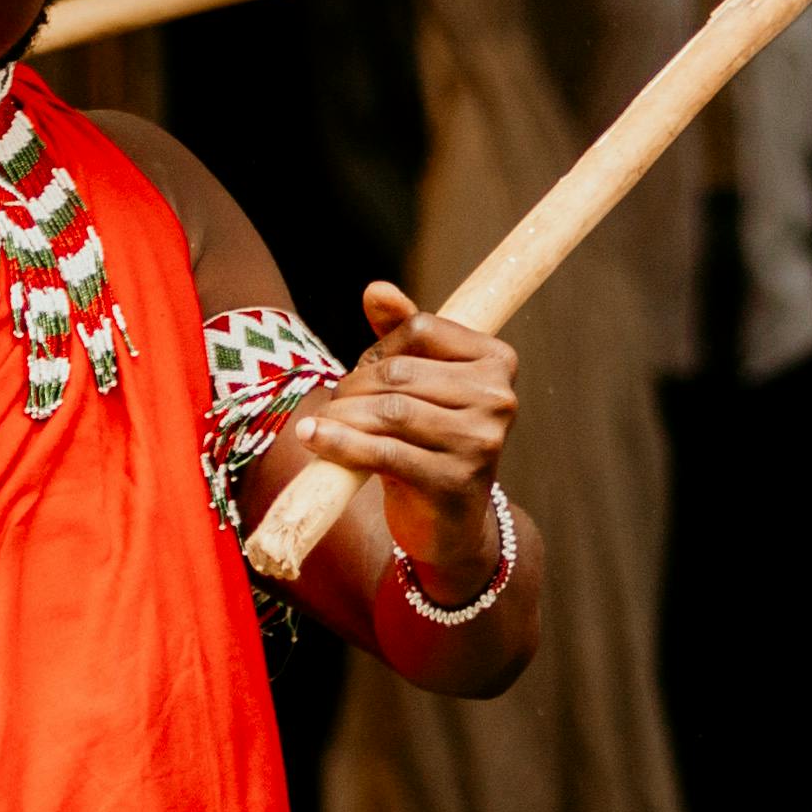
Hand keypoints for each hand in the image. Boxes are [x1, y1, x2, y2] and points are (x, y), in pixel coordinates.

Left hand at [306, 279, 519, 572]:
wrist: (450, 522)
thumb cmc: (431, 440)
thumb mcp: (421, 383)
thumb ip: (401, 333)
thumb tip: (376, 289)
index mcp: (498, 361)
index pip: (421, 328)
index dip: (380, 347)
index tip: (363, 373)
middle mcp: (499, 399)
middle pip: (401, 372)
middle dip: (354, 385)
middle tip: (334, 406)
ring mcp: (480, 442)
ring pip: (389, 411)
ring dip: (341, 416)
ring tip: (319, 426)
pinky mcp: (452, 481)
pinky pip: (383, 452)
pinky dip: (339, 444)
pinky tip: (313, 440)